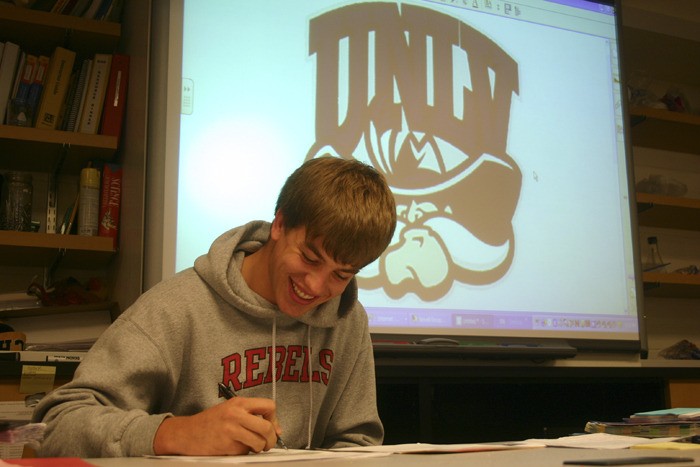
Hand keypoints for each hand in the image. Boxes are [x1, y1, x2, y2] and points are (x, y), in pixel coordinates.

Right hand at [153, 397, 281, 455]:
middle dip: (271, 439)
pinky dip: (243, 453)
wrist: (186, 433)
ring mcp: (231, 430)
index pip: (269, 406)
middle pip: (267, 427)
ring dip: (258, 448)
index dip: (274, 419)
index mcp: (239, 403)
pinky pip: (244, 452)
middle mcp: (236, 414)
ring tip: (251, 446)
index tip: (271, 427)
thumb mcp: (231, 410)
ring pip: (259, 442)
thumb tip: (277, 430)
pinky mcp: (226, 446)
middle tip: (267, 443)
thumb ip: (252, 416)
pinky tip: (233, 447)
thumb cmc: (210, 422)